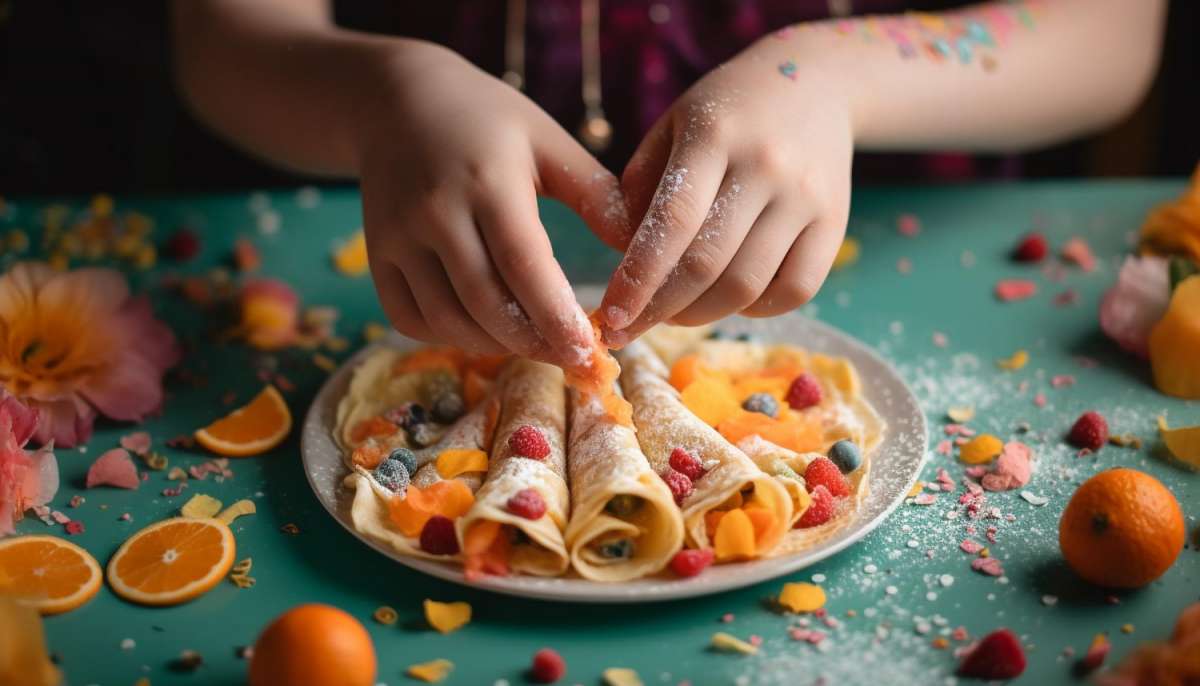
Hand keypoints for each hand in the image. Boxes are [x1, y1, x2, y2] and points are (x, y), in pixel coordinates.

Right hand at [358, 43, 630, 365]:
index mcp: (488, 183)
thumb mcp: (547, 141)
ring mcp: (398, 238)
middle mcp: (436, 214)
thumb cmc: (488, 119)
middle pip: (487, 304)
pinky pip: (410, 319)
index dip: (558, 318)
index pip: (525, 266)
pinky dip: (449, 337)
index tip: (591, 351)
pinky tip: (484, 331)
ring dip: (496, 346)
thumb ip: (595, 193)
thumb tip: (640, 249)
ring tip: (535, 345)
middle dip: (535, 343)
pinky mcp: (375, 255)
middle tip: (574, 360)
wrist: (398, 99)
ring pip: (448, 320)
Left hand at [599, 36, 852, 344]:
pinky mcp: (835, 223)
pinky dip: (755, 309)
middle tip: (630, 328)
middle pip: (708, 264)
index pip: (672, 221)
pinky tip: (729, 298)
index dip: (639, 277)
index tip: (612, 315)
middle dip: (660, 309)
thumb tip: (623, 264)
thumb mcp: (670, 129)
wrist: (813, 84)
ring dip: (701, 314)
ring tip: (674, 312)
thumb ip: (638, 191)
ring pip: (748, 286)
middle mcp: (766, 166)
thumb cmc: (724, 114)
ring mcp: (807, 197)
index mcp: (714, 136)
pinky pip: (795, 290)